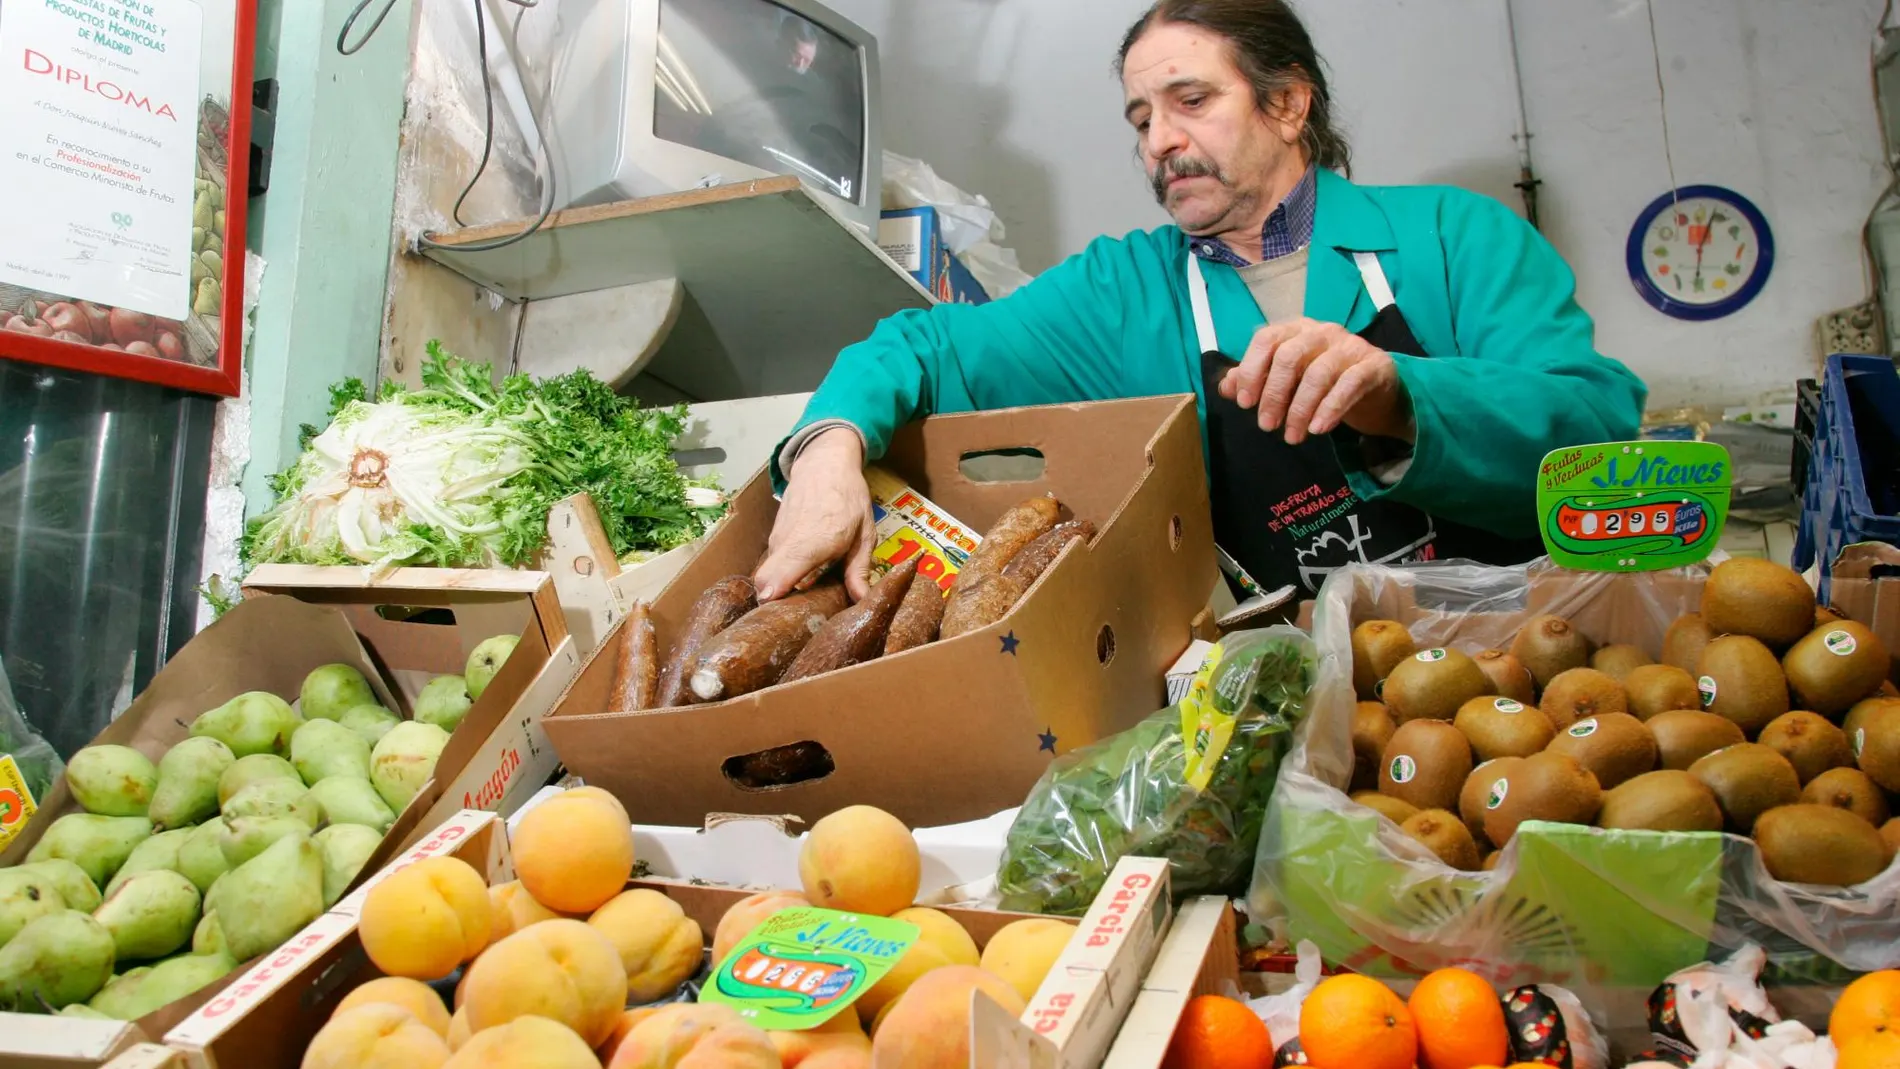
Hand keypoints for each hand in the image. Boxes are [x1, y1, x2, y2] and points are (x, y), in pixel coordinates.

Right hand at [753, 427, 876, 601]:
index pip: (778, 575)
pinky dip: (785, 575)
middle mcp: (787, 543)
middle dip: (777, 604)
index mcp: (813, 543)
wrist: (823, 464)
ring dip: (784, 588)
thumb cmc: (848, 498)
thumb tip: (861, 601)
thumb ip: (859, 570)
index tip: (776, 613)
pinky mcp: (772, 538)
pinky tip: (805, 574)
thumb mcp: (864, 534)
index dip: (773, 596)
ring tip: (809, 595)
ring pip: (769, 576)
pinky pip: (774, 565)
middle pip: (766, 584)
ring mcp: (776, 540)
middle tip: (802, 615)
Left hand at [1216, 318, 1413, 444]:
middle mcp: (1322, 332)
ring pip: (1319, 373)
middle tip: (1267, 426)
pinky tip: (1318, 429)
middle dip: (1274, 394)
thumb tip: (1226, 387)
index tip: (1245, 404)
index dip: (1252, 371)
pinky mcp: (1373, 365)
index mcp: (1295, 330)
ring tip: (1292, 436)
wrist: (1375, 390)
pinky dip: (1331, 408)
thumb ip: (1257, 380)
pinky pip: (1350, 384)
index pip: (1267, 340)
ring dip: (1300, 409)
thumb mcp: (1288, 381)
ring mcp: (1350, 346)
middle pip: (1290, 357)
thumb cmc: (1323, 382)